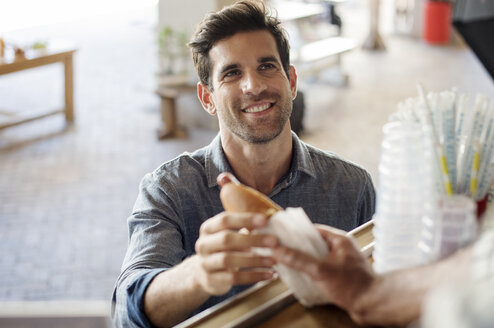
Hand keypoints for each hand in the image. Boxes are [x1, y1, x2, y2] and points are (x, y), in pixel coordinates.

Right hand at [194, 172, 277, 295]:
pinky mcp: (213, 281)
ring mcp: (207, 264)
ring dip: (255, 260)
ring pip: (230, 261)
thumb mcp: (224, 226)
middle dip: (253, 240)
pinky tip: (270, 274)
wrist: (204, 272)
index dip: (244, 219)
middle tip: (275, 242)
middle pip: (227, 240)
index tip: (265, 220)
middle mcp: (203, 245)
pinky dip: (254, 277)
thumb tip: (224, 176)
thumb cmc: (222, 243)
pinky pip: (234, 279)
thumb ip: (228, 203)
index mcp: (208, 228)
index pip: (224, 220)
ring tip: (274, 259)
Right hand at [272, 225, 373, 311]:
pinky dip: (312, 271)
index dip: (297, 233)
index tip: (284, 236)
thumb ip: (299, 260)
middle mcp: (341, 249)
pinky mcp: (340, 275)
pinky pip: (322, 269)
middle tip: (284, 251)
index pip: (314, 230)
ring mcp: (341, 262)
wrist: (371, 304)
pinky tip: (304, 277)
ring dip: (305, 261)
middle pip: (314, 244)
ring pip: (317, 257)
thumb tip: (281, 251)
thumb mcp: (321, 270)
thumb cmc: (355, 286)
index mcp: (340, 240)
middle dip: (299, 249)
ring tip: (291, 264)